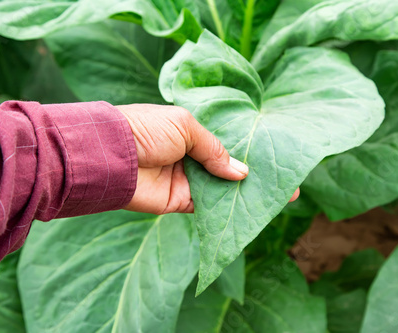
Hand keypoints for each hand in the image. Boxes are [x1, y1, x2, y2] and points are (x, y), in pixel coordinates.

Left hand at [117, 104, 299, 213]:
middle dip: (255, 172)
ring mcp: (186, 179)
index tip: (273, 153)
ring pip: (222, 187)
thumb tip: (242, 172)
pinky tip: (252, 207)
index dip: (248, 148)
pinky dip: (227, 207)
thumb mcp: (186, 126)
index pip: (225, 141)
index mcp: (190, 132)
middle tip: (286, 179)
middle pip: (228, 166)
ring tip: (279, 195)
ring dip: (246, 192)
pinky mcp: (180, 201)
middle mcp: (190, 155)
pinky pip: (208, 206)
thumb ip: (215, 149)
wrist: (112, 156)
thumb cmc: (146, 129)